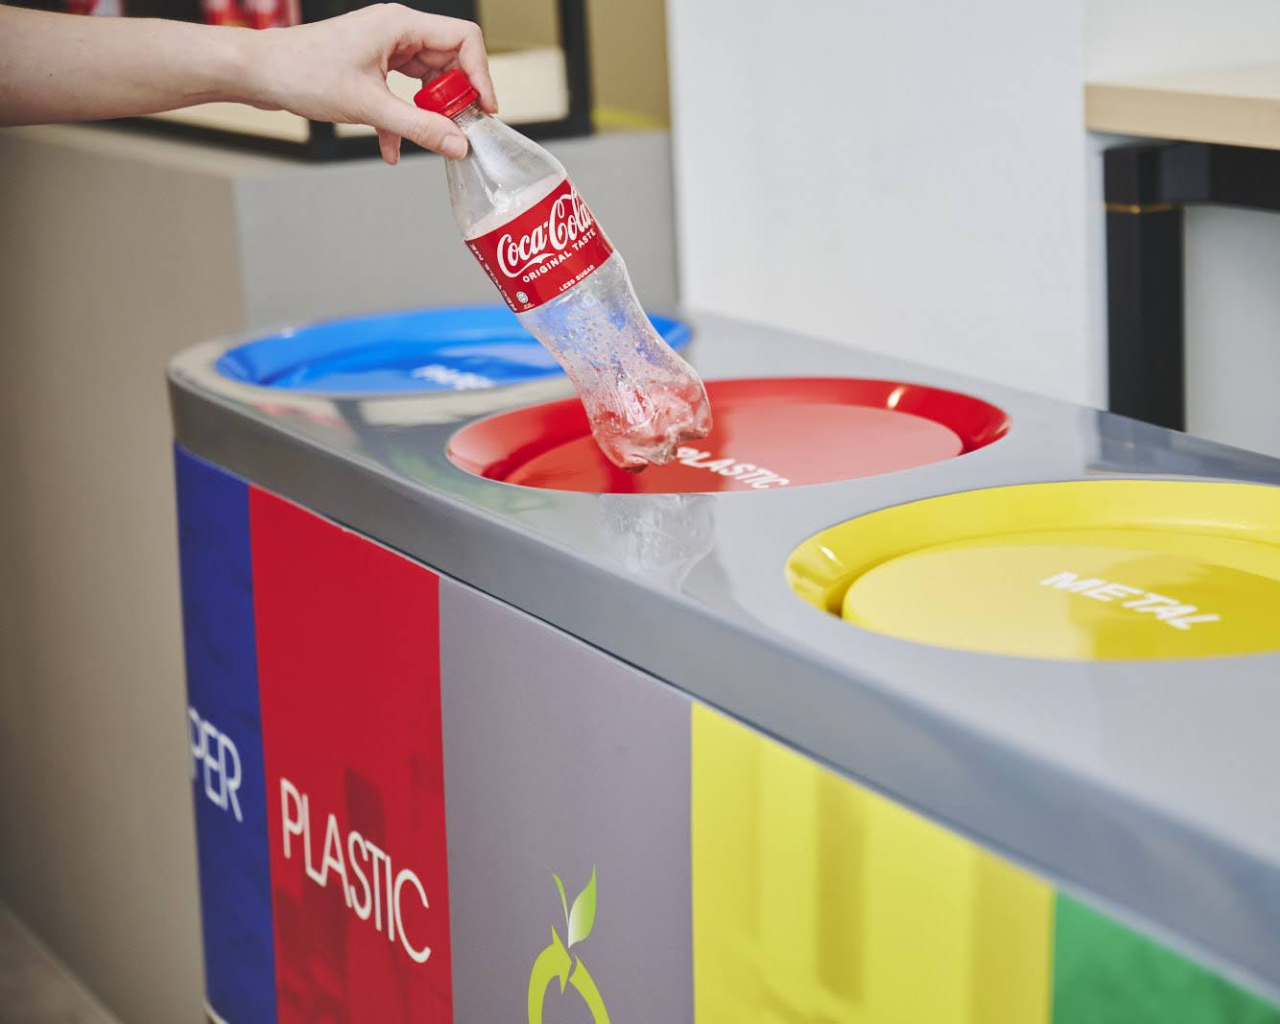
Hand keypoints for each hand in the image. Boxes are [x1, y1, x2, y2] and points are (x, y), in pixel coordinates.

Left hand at [244, 3, 497, 164]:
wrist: (258, 73)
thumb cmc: (302, 73)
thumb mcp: (368, 106)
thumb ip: (418, 127)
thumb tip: (457, 144)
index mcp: (399, 26)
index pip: (463, 39)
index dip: (480, 74)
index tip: (483, 109)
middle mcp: (396, 32)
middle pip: (449, 61)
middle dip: (456, 98)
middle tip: (459, 130)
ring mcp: (384, 49)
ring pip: (427, 81)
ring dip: (429, 113)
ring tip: (430, 139)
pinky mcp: (371, 68)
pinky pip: (403, 94)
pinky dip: (403, 120)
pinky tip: (392, 148)